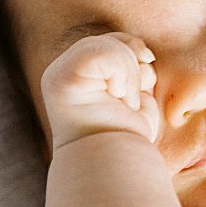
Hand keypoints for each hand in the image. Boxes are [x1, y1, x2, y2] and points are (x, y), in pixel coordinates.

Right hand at [41, 32, 162, 150]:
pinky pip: (104, 52)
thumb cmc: (126, 137)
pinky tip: (120, 97)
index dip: (132, 51)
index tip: (146, 77)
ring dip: (130, 73)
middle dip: (133, 64)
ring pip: (107, 45)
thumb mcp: (134, 95)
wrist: (115, 165)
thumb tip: (144, 52)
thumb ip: (130, 68)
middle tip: (131, 97)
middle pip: (108, 40)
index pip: (108, 42)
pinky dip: (124, 74)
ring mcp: (59, 73)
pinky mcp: (61, 77)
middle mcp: (63, 72)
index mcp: (77, 76)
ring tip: (125, 102)